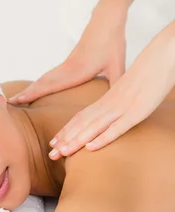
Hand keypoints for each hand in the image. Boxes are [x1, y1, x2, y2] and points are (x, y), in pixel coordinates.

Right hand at [9, 6, 126, 103]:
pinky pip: (50, 76)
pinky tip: (37, 90)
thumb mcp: (118, 66)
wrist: (107, 18)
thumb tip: (124, 104)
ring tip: (16, 99)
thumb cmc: (113, 42)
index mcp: (75, 71)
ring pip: (43, 79)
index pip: (48, 85)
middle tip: (7, 104)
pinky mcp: (68, 62)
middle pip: (40, 83)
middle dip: (24, 94)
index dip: (31, 94)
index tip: (16, 100)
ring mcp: (66, 65)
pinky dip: (39, 84)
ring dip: (30, 89)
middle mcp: (66, 69)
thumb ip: (117, 86)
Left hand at [47, 23, 174, 158]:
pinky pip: (117, 127)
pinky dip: (102, 138)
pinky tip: (90, 148)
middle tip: (51, 155)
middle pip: (82, 124)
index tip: (54, 143)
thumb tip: (111, 113)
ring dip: (77, 141)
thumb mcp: (128, 91)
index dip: (67, 130)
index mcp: (107, 99)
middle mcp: (110, 104)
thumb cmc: (148, 74)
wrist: (161, 57)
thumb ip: (117, 103)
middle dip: (65, 140)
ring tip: (62, 153)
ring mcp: (122, 108)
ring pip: (94, 127)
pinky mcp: (136, 112)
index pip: (81, 117)